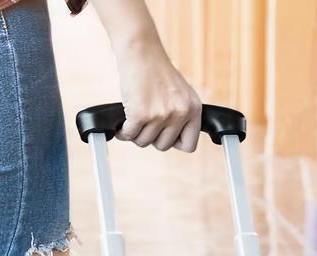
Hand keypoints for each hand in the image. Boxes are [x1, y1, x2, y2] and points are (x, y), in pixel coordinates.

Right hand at [113, 36, 201, 151]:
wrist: (140, 49)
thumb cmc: (155, 70)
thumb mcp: (179, 93)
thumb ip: (181, 116)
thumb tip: (172, 142)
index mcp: (193, 108)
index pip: (189, 145)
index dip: (173, 142)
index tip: (163, 133)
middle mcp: (180, 112)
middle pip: (163, 146)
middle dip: (151, 137)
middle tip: (145, 122)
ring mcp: (160, 114)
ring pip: (144, 142)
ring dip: (135, 133)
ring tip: (134, 117)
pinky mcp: (140, 114)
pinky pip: (129, 136)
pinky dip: (123, 131)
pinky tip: (123, 122)